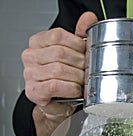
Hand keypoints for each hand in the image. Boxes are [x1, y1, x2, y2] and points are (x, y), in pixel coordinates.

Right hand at [24, 12, 97, 135]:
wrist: (58, 105)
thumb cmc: (64, 80)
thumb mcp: (72, 55)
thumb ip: (79, 36)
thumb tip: (88, 18)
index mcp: (37, 43)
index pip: (58, 36)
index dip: (77, 45)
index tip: (86, 54)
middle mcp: (30, 57)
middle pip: (60, 53)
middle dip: (80, 63)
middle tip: (88, 71)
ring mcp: (30, 74)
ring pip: (58, 70)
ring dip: (77, 77)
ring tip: (83, 82)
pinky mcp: (34, 91)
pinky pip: (55, 86)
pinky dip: (70, 88)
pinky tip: (76, 90)